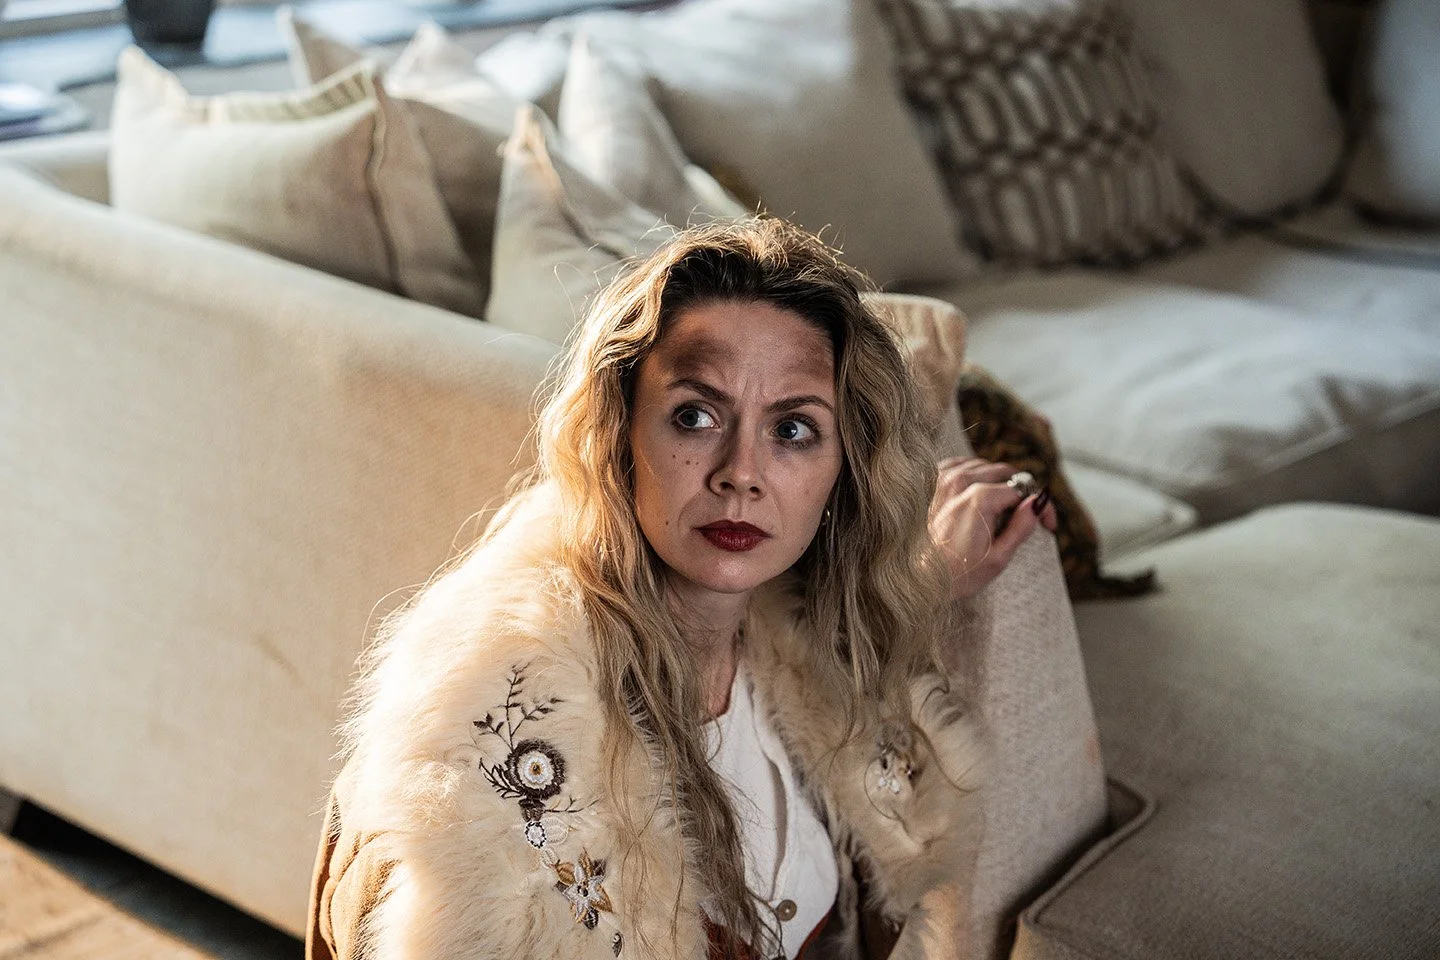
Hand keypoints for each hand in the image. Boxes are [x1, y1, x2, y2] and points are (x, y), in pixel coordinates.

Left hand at [929, 457, 1057, 600]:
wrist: (920, 579)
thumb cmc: (958, 574)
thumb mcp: (998, 558)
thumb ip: (1021, 527)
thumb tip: (1038, 503)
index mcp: (981, 499)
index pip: (1023, 490)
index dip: (1040, 507)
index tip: (1048, 525)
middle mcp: (961, 482)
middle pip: (1005, 473)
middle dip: (1021, 492)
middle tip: (1027, 516)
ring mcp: (943, 480)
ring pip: (983, 466)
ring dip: (997, 481)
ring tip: (1003, 508)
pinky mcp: (931, 484)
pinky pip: (959, 466)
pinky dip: (972, 474)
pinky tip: (977, 492)